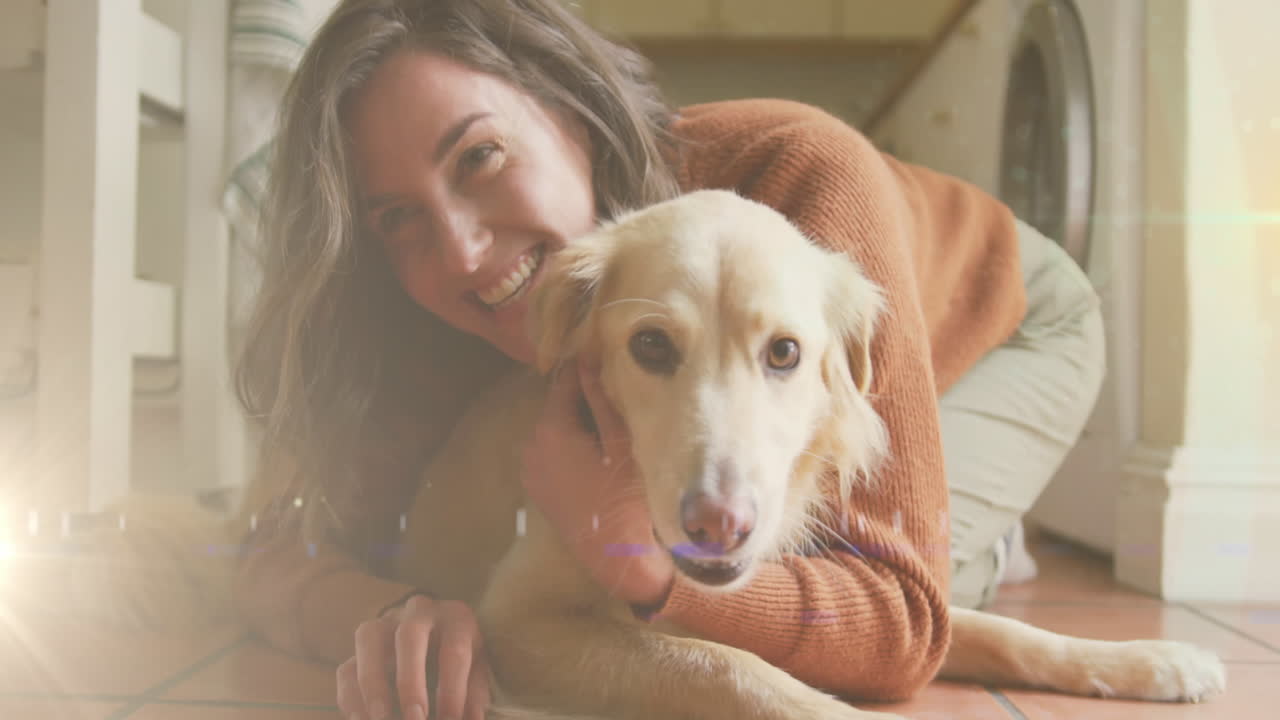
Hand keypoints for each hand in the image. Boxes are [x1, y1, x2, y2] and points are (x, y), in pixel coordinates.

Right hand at [336, 594, 488, 719]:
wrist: (437, 629)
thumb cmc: (459, 653)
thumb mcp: (476, 667)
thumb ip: (474, 693)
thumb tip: (471, 719)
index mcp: (455, 617)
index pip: (454, 652)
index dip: (453, 690)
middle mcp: (419, 612)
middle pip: (409, 636)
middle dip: (410, 681)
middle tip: (416, 719)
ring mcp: (386, 623)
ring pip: (368, 640)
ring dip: (373, 684)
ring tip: (380, 719)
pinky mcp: (362, 644)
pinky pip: (347, 665)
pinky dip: (351, 696)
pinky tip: (361, 718)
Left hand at [521, 359, 675, 608]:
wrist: (615, 554)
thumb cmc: (624, 496)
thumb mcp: (620, 442)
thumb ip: (602, 399)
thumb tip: (589, 362)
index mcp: (552, 429)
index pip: (564, 381)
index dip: (583, 366)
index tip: (601, 355)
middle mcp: (532, 444)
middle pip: (556, 405)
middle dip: (580, 396)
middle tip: (612, 389)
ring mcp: (530, 467)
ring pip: (553, 428)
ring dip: (574, 421)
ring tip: (606, 421)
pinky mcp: (536, 485)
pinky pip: (549, 451)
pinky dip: (567, 444)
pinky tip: (593, 449)